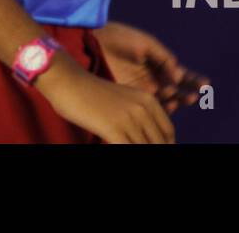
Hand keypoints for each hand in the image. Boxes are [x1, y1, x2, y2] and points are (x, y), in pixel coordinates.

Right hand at [36, 54, 174, 143]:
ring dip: (141, 151)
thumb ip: (139, 114)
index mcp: (149, 100)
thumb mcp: (124, 100)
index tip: (159, 149)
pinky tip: (112, 146)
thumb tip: (145, 136)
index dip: (166, 144)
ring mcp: (129, 118)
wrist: (70, 82)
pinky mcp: (114, 128)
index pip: (168, 131)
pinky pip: (128, 149)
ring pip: (145, 147)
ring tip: (126, 145)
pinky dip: (126, 152)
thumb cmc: (93, 95)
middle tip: (146, 156)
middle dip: (157, 150)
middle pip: (160, 142)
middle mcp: (143, 108)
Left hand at [93, 22, 207, 112]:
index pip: (182, 76)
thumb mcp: (147, 44)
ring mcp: (142, 90)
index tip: (205, 84)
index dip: (194, 81)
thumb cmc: (122, 39)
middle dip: (187, 94)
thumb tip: (178, 75)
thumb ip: (164, 58)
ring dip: (176, 102)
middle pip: (177, 91)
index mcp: (160, 65)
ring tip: (182, 100)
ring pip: (165, 101)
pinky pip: (148, 106)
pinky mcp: (130, 97)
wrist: (96, 42)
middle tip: (194, 96)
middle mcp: (154, 80)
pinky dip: (160, 108)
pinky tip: (168, 105)